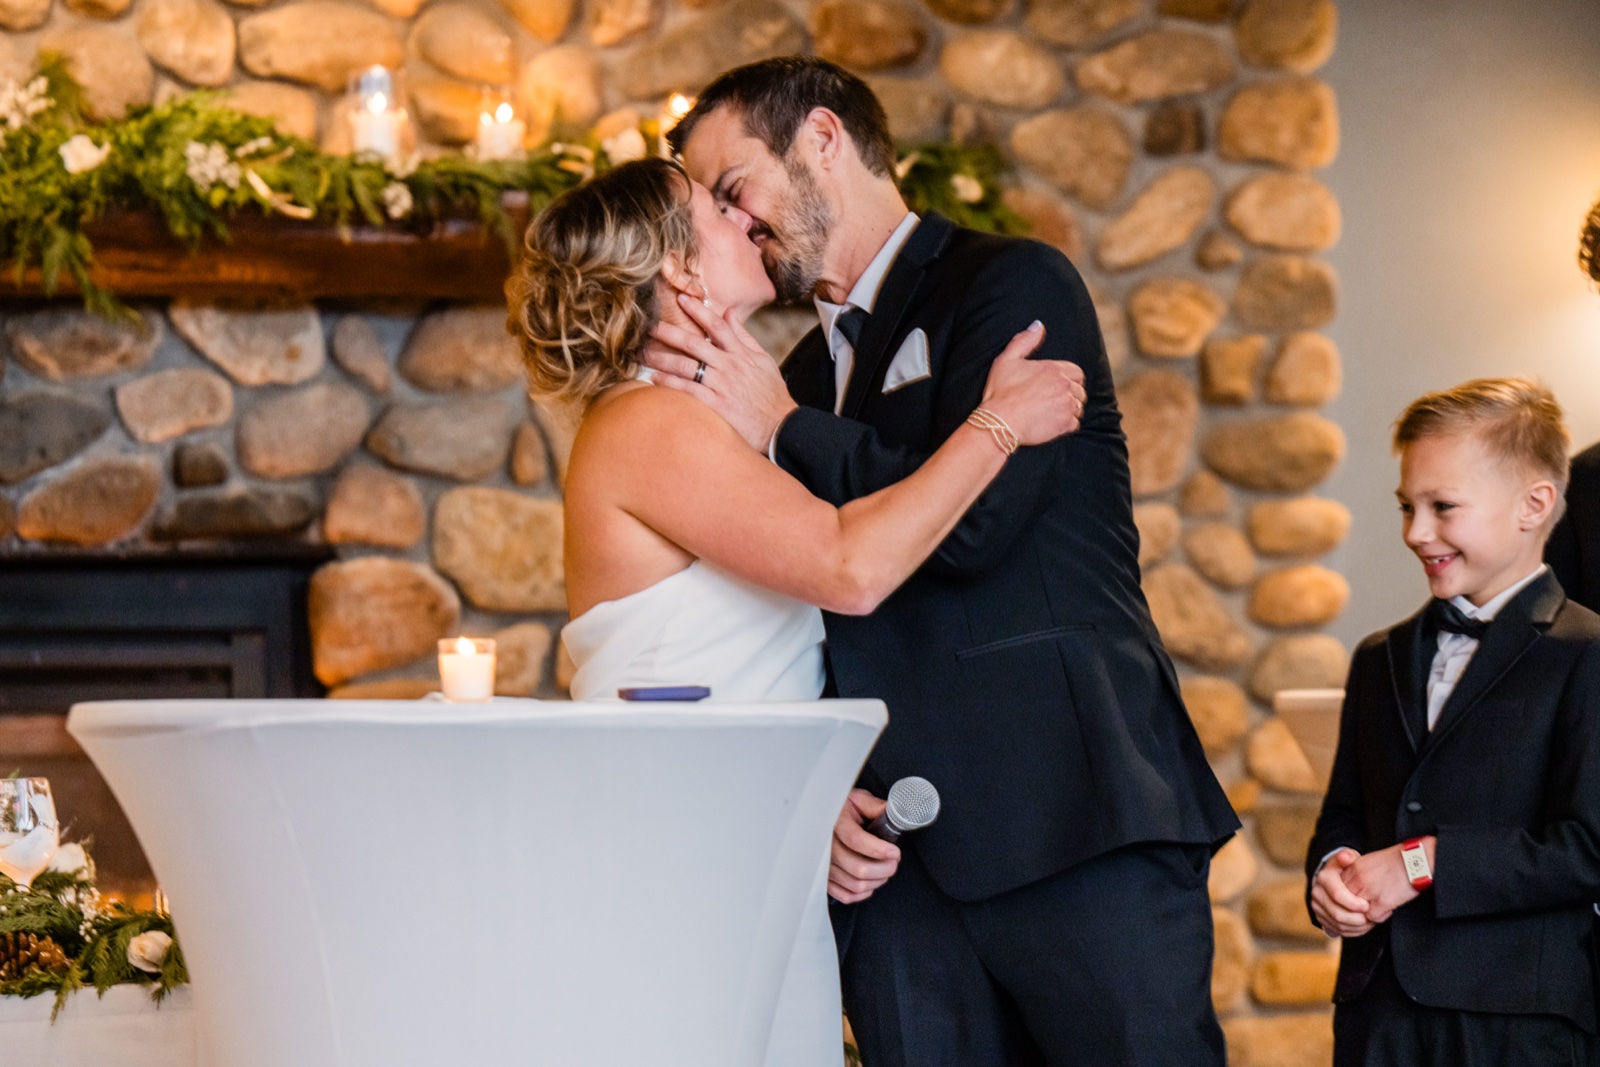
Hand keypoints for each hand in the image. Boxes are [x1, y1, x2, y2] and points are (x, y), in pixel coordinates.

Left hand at [641, 293, 797, 451]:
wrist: (781, 426)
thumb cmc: (771, 394)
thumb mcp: (763, 360)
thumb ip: (744, 336)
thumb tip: (728, 312)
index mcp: (740, 354)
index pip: (717, 325)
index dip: (698, 310)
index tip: (680, 298)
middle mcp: (729, 366)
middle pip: (694, 343)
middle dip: (668, 332)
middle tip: (647, 325)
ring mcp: (722, 386)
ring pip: (686, 366)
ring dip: (662, 358)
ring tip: (642, 353)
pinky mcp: (717, 406)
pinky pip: (689, 391)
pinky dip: (670, 384)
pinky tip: (654, 380)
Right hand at [827, 788, 901, 903]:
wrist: (821, 816)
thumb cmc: (842, 808)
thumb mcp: (857, 799)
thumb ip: (875, 807)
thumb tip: (896, 814)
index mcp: (835, 823)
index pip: (855, 840)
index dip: (878, 850)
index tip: (894, 851)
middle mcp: (826, 847)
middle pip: (858, 868)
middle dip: (884, 868)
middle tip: (894, 861)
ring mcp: (824, 866)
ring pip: (855, 884)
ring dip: (877, 881)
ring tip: (886, 870)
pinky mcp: (826, 879)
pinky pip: (845, 895)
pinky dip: (863, 893)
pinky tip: (871, 882)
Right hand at [978, 323, 1086, 445]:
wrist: (999, 422)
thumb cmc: (1000, 392)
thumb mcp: (1007, 360)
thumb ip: (1025, 341)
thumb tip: (1038, 325)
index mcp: (1053, 369)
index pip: (1076, 372)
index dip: (1068, 378)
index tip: (1058, 385)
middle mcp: (1064, 385)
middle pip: (1080, 389)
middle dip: (1070, 394)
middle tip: (1054, 399)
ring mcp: (1066, 405)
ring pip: (1079, 406)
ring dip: (1070, 408)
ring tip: (1054, 411)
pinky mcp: (1065, 424)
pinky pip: (1075, 423)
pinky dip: (1067, 424)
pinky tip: (1053, 423)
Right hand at [1310, 848, 1375, 937]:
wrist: (1335, 877)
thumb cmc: (1346, 868)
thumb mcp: (1349, 858)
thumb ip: (1348, 856)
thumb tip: (1344, 857)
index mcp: (1324, 878)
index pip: (1338, 895)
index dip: (1354, 904)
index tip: (1367, 906)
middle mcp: (1316, 892)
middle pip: (1337, 913)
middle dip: (1357, 919)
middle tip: (1372, 918)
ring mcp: (1317, 906)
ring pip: (1337, 924)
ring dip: (1356, 927)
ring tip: (1370, 922)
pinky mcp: (1320, 917)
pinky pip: (1336, 930)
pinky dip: (1352, 931)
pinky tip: (1363, 926)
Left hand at [1340, 840, 1427, 923]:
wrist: (1415, 859)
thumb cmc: (1395, 862)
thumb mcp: (1369, 863)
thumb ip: (1355, 876)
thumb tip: (1348, 894)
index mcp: (1352, 869)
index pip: (1336, 891)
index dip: (1342, 902)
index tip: (1351, 905)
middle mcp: (1358, 879)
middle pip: (1343, 904)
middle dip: (1351, 912)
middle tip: (1363, 913)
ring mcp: (1369, 890)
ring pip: (1356, 913)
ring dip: (1365, 916)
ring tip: (1375, 912)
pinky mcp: (1383, 901)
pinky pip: (1373, 917)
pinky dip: (1380, 917)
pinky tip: (1388, 910)